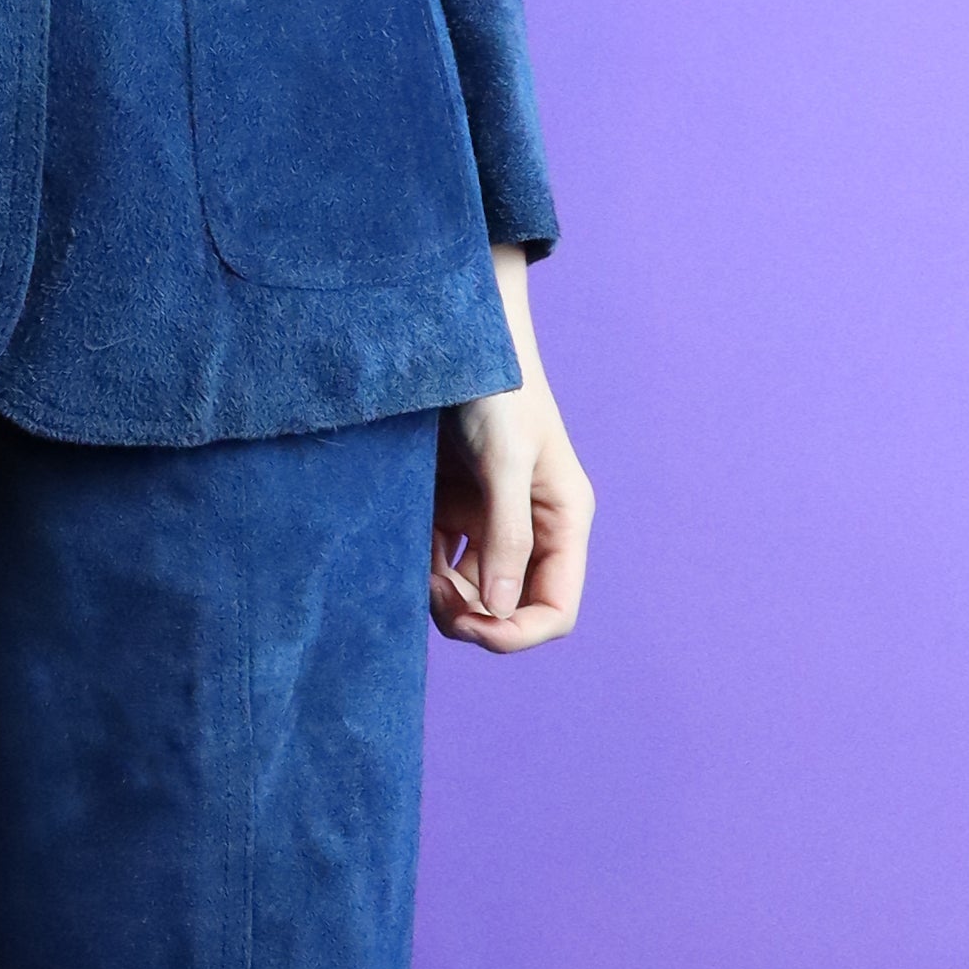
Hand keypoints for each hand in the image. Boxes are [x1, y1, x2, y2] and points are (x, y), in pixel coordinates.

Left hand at [431, 245, 593, 651]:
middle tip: (432, 591)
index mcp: (562, 521)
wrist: (451, 335)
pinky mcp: (451, 506)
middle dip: (472, 615)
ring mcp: (488, 519)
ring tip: (416, 569)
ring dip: (442, 595)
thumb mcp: (505, 459)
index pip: (554, 608)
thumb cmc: (495, 387)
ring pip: (469, 591)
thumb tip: (499, 609)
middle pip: (508, 608)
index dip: (518, 633)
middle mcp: (529, 528)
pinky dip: (422, 568)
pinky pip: (439, 561)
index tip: (474, 628)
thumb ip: (507, 534)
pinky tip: (406, 551)